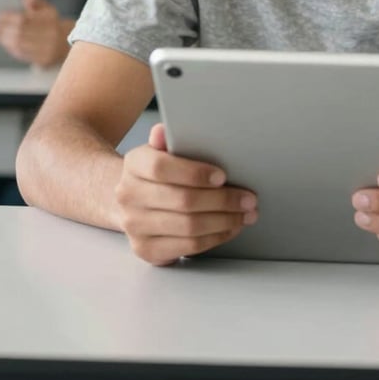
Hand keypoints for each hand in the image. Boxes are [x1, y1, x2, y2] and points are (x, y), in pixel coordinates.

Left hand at [0, 0, 69, 65]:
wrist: (68, 44)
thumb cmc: (52, 25)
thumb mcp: (48, 9)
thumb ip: (36, 1)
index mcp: (50, 19)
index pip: (23, 19)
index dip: (7, 18)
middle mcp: (51, 34)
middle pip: (19, 32)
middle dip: (2, 29)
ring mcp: (48, 48)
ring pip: (20, 45)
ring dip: (4, 39)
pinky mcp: (45, 60)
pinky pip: (24, 55)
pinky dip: (12, 48)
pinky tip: (6, 43)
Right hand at [115, 122, 257, 264]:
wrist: (132, 200)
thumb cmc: (157, 172)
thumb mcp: (161, 150)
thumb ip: (168, 140)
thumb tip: (163, 130)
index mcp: (134, 164)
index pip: (162, 168)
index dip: (195, 173)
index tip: (223, 176)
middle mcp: (129, 196)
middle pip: (183, 201)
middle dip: (223, 200)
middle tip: (249, 199)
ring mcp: (135, 226)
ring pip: (189, 227)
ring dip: (225, 221)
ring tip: (246, 214)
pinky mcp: (147, 249)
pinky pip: (188, 246)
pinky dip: (215, 237)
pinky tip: (230, 227)